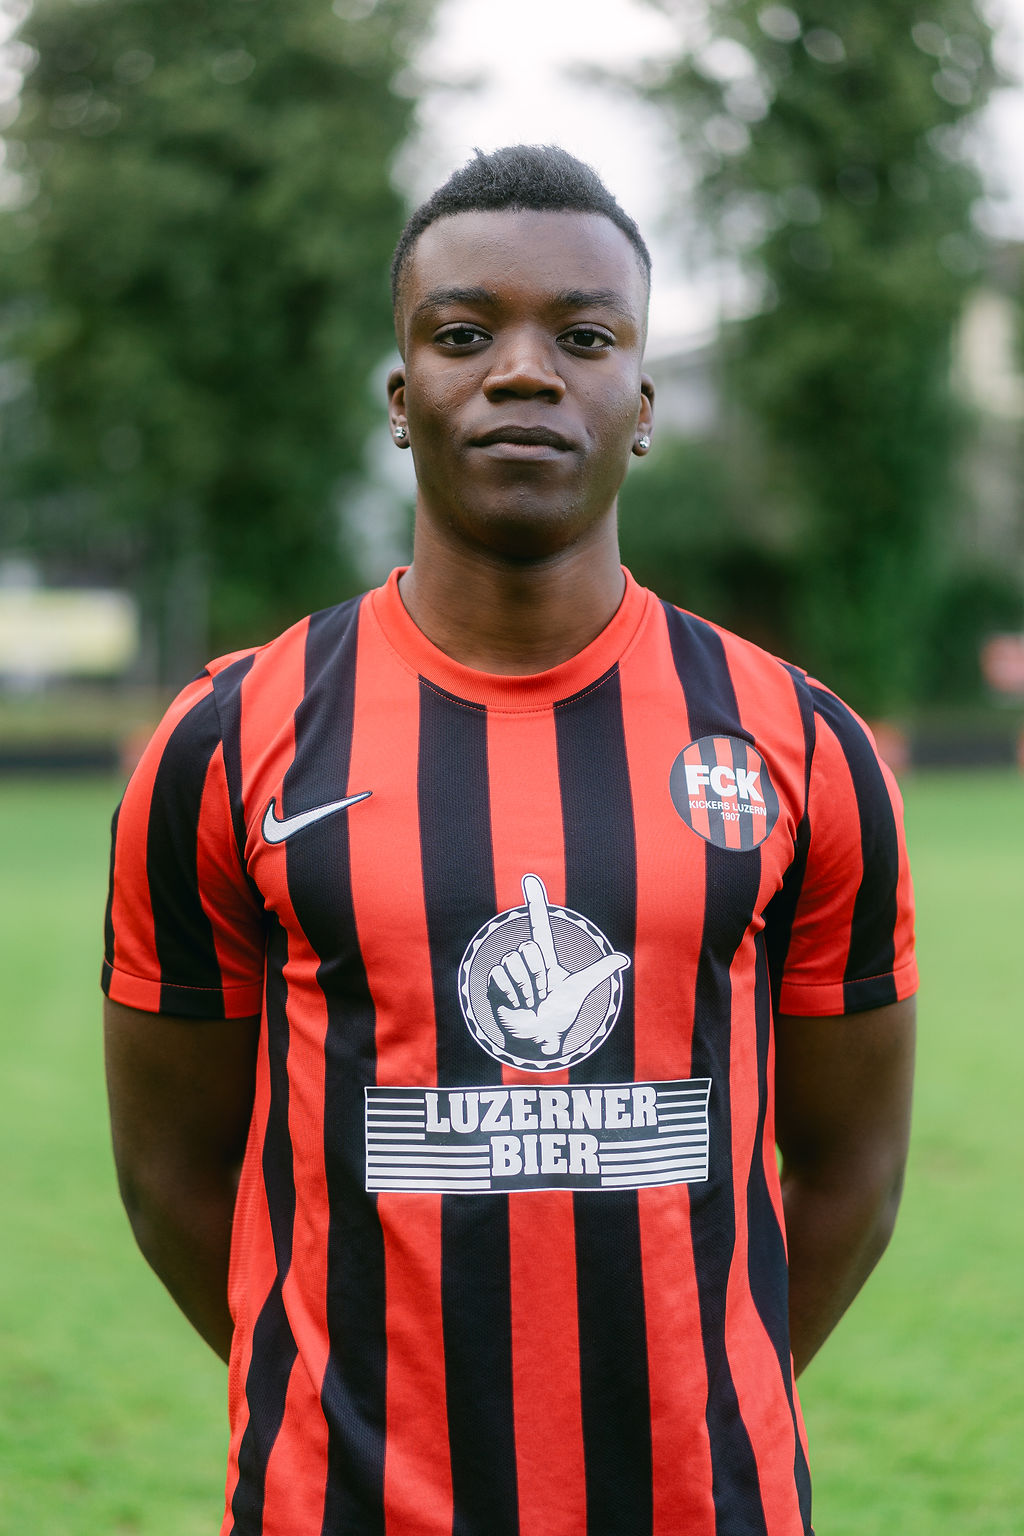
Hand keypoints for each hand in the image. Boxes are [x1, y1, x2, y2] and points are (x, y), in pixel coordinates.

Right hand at [487, 875, 628, 1055]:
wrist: (540, 1038)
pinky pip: (500, 976)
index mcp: (545, 957)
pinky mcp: (494, 983)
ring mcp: (509, 970)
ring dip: (526, 988)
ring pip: (514, 962)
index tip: (530, 879)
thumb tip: (624, 958)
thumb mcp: (580, 989)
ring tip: (530, 1002)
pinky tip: (516, 1005)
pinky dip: (512, 994)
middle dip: (537, 975)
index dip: (536, 901)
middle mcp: (526, 959)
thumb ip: (600, 970)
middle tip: (542, 994)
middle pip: (529, 949)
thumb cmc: (559, 1016)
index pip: (539, 924)